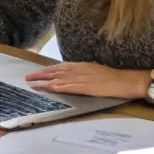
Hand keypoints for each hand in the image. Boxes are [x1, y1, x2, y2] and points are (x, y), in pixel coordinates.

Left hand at [23, 62, 151, 99]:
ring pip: (59, 78)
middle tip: (28, 77)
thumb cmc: (113, 76)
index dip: (48, 69)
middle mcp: (79, 70)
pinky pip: (68, 87)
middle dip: (41, 74)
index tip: (39, 71)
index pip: (61, 66)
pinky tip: (50, 88)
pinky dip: (58, 87)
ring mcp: (81, 78)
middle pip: (56, 71)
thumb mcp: (97, 69)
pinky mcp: (86, 87)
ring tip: (33, 83)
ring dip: (45, 81)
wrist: (125, 80)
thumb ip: (87, 70)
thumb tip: (79, 70)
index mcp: (82, 65)